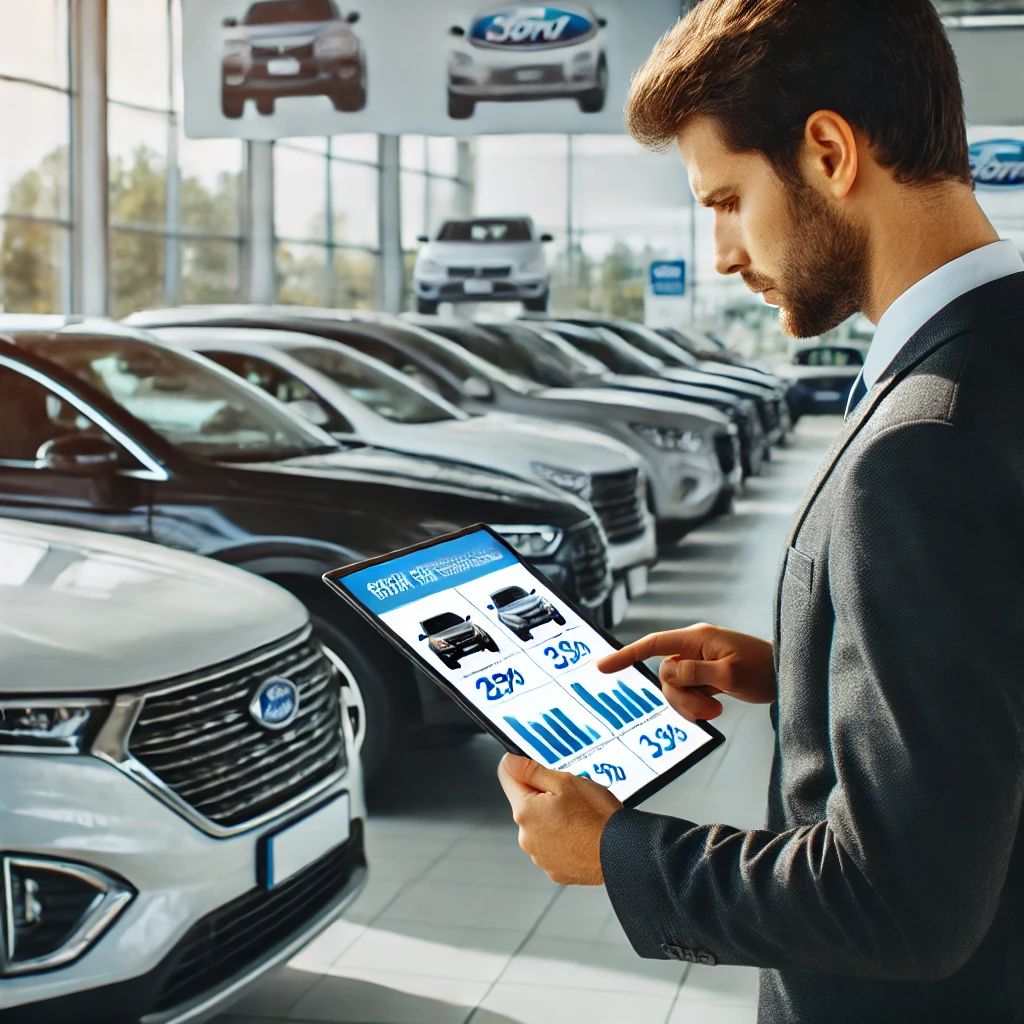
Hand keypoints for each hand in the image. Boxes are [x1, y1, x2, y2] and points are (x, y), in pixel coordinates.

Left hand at [497, 754, 622, 885]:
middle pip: (526, 804)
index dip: (521, 768)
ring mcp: (540, 856)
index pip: (508, 778)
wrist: (621, 851)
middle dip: (542, 797)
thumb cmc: (596, 816)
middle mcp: (526, 837)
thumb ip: (532, 771)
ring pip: (540, 826)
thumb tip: (509, 762)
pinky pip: (552, 847)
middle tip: (569, 796)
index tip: (534, 767)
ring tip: (579, 818)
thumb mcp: (565, 781)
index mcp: (525, 812)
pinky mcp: (554, 870)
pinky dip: (562, 839)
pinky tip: (581, 835)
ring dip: (552, 819)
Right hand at [596, 623, 775, 721]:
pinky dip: (697, 705)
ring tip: (716, 710)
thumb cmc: (764, 670)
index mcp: (696, 639)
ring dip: (691, 705)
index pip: (652, 644)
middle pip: (664, 675)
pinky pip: (687, 692)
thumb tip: (665, 673)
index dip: (625, 655)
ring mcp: (698, 662)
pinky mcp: (705, 675)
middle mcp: (693, 647)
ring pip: (675, 688)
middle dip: (680, 698)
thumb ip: (694, 673)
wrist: (788, 677)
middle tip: (710, 710)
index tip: (601, 667)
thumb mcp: (729, 674)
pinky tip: (717, 707)